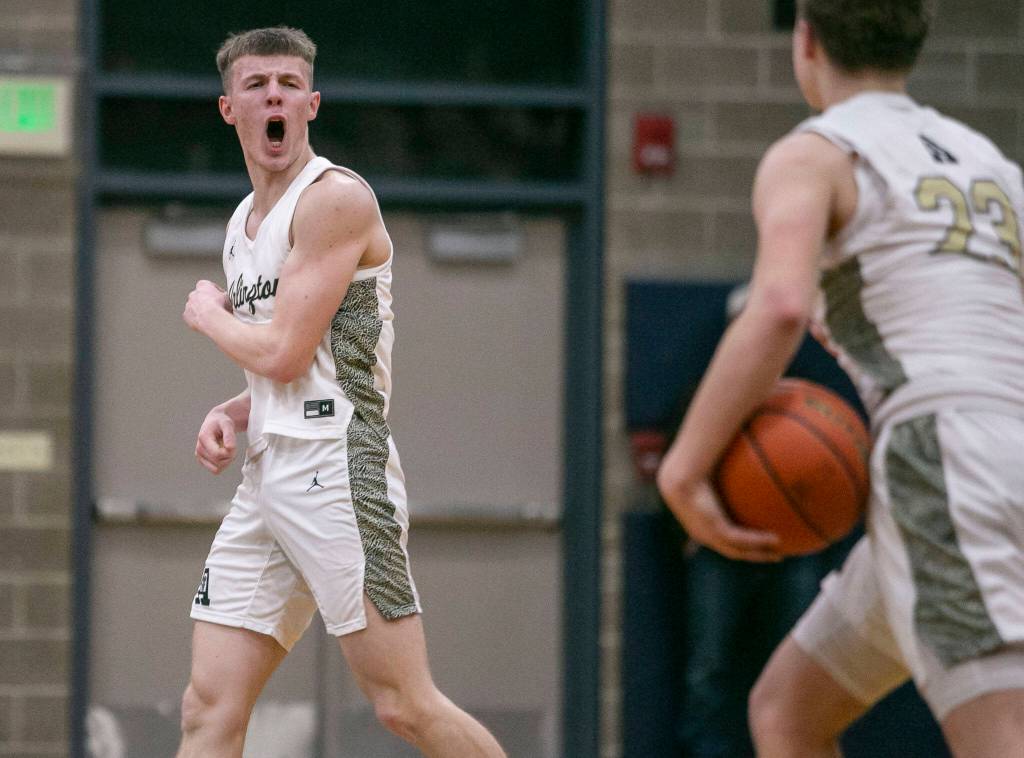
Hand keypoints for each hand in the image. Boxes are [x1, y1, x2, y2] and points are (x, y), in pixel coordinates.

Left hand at [183, 280, 230, 333]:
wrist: (212, 318)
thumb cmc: (220, 307)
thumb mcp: (228, 297)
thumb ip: (224, 295)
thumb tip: (227, 298)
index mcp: (203, 285)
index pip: (208, 286)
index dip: (215, 292)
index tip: (220, 298)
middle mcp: (193, 293)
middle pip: (200, 296)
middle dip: (206, 301)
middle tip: (215, 308)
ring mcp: (189, 305)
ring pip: (194, 307)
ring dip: (201, 311)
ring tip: (211, 317)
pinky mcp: (186, 315)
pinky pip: (191, 317)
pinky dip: (197, 319)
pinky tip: (205, 322)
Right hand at [195, 407, 236, 474]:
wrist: (215, 423)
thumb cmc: (222, 422)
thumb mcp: (228, 424)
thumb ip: (229, 435)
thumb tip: (230, 448)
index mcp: (203, 438)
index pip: (217, 454)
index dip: (229, 453)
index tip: (233, 445)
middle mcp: (199, 449)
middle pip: (219, 463)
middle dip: (230, 457)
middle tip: (232, 446)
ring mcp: (200, 456)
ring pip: (217, 469)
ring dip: (227, 461)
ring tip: (228, 450)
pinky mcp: (203, 461)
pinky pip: (215, 470)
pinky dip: (223, 464)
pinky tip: (224, 454)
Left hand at [657, 475, 780, 561]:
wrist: (680, 475)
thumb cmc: (693, 469)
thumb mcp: (712, 476)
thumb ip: (727, 477)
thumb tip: (744, 465)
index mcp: (700, 526)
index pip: (722, 541)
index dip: (740, 544)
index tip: (756, 543)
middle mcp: (704, 535)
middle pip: (733, 551)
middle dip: (754, 555)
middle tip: (775, 555)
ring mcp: (709, 535)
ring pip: (739, 550)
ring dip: (760, 553)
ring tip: (778, 554)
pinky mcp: (716, 529)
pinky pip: (741, 539)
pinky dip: (758, 540)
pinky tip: (775, 539)